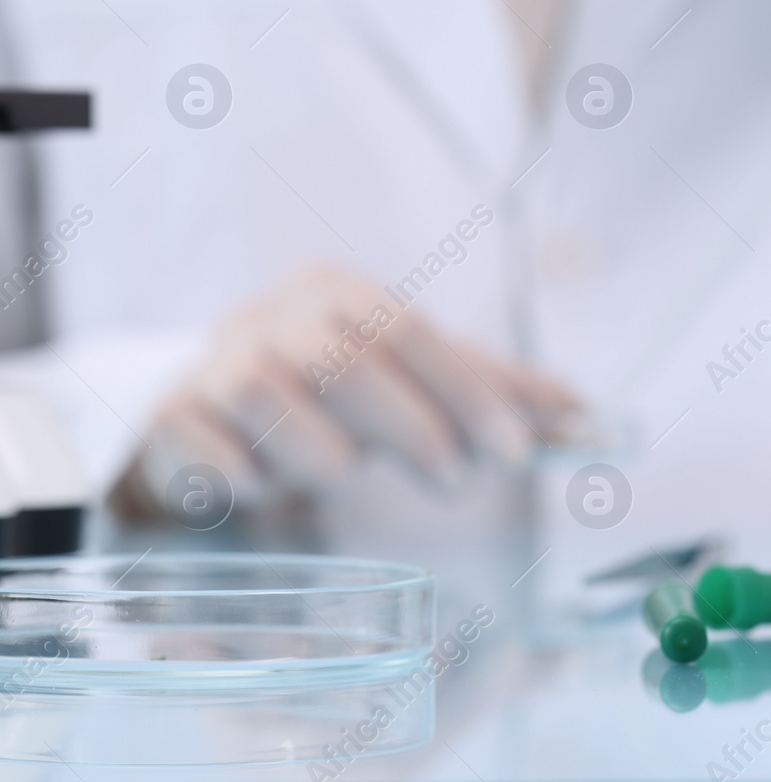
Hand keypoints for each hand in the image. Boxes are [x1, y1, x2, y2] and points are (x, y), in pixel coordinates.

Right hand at [117, 263, 576, 516]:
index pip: (414, 331)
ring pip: (270, 396)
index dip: (471, 391)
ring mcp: (216, 362)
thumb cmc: (335, 395)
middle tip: (455, 481)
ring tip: (343, 477)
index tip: (520, 451)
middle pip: (347, 358)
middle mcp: (274, 314)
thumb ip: (494, 394)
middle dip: (413, 427)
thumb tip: (587, 416)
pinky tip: (265, 489)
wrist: (208, 408)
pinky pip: (206, 447)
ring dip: (323, 454)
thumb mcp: (414, 382)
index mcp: (340, 292)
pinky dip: (244, 477)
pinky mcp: (170, 416)